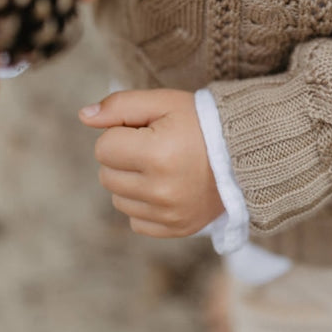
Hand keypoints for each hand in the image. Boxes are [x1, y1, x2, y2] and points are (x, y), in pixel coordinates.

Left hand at [78, 89, 223, 237]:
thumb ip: (121, 106)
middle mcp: (161, 189)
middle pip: (106, 175)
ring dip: (132, 181)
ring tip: (164, 166)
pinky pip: (135, 221)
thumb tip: (84, 116)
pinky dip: (144, 205)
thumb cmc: (204, 123)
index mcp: (157, 154)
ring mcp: (168, 214)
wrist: (248, 154)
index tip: (149, 130)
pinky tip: (168, 187)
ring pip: (118, 198)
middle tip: (158, 147)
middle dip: (124, 158)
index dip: (122, 133)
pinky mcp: (176, 229)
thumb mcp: (165, 102)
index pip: (104, 147)